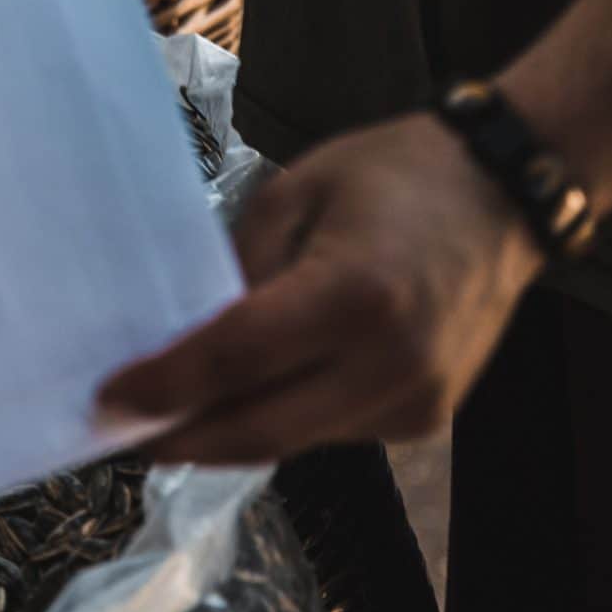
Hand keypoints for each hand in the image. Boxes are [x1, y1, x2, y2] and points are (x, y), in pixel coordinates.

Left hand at [100, 114, 545, 463]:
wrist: (504, 194)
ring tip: (170, 417)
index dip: (165, 386)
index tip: (107, 401)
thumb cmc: (394, 172)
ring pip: (295, 438)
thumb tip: (185, 336)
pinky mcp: (425, 419)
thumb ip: (242, 267)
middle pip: (261, 427)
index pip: (236, 359)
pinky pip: (332, 431)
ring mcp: (415, 402)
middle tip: (121, 434)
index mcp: (354, 295)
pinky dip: (284, 417)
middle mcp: (390, 365)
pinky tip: (250, 397)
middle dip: (183, 437)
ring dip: (229, 432)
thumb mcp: (297, 192)